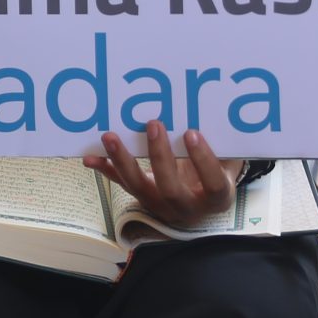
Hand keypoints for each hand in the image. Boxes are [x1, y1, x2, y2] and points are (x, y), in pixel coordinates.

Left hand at [85, 121, 241, 228]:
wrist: (202, 202)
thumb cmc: (217, 173)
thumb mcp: (228, 163)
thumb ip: (224, 145)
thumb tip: (216, 110)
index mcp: (216, 197)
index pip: (212, 183)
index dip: (202, 160)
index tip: (191, 133)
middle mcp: (187, 207)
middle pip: (170, 188)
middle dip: (159, 156)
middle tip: (153, 124)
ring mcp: (160, 205)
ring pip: (139, 186)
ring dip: (123, 160)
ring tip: (110, 137)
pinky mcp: (141, 197)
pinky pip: (122, 183)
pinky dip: (105, 169)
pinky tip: (90, 156)